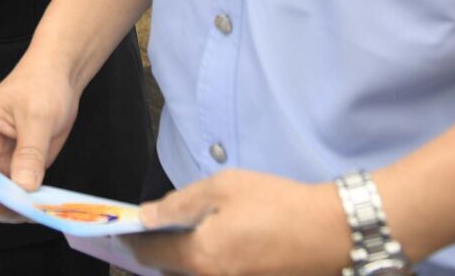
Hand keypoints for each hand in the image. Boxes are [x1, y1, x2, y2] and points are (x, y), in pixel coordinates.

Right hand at [0, 55, 84, 222]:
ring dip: (14, 209)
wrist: (58, 78)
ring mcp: (0, 161)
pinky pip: (16, 195)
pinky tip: (44, 205)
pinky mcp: (18, 169)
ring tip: (39, 209)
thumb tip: (23, 187)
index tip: (11, 195)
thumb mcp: (37, 117)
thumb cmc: (41, 84)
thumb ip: (29, 153)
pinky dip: (28, 204)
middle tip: (25, 209)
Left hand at [125, 170, 349, 275]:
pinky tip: (211, 246)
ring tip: (177, 238)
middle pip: (169, 271)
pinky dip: (206, 265)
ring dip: (181, 261)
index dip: (132, 240)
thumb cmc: (276, 204)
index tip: (122, 230)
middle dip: (155, 253)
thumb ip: (179, 203)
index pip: (151, 253)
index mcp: (202, 257)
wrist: (332, 232)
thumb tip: (145, 216)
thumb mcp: (223, 188)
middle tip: (149, 232)